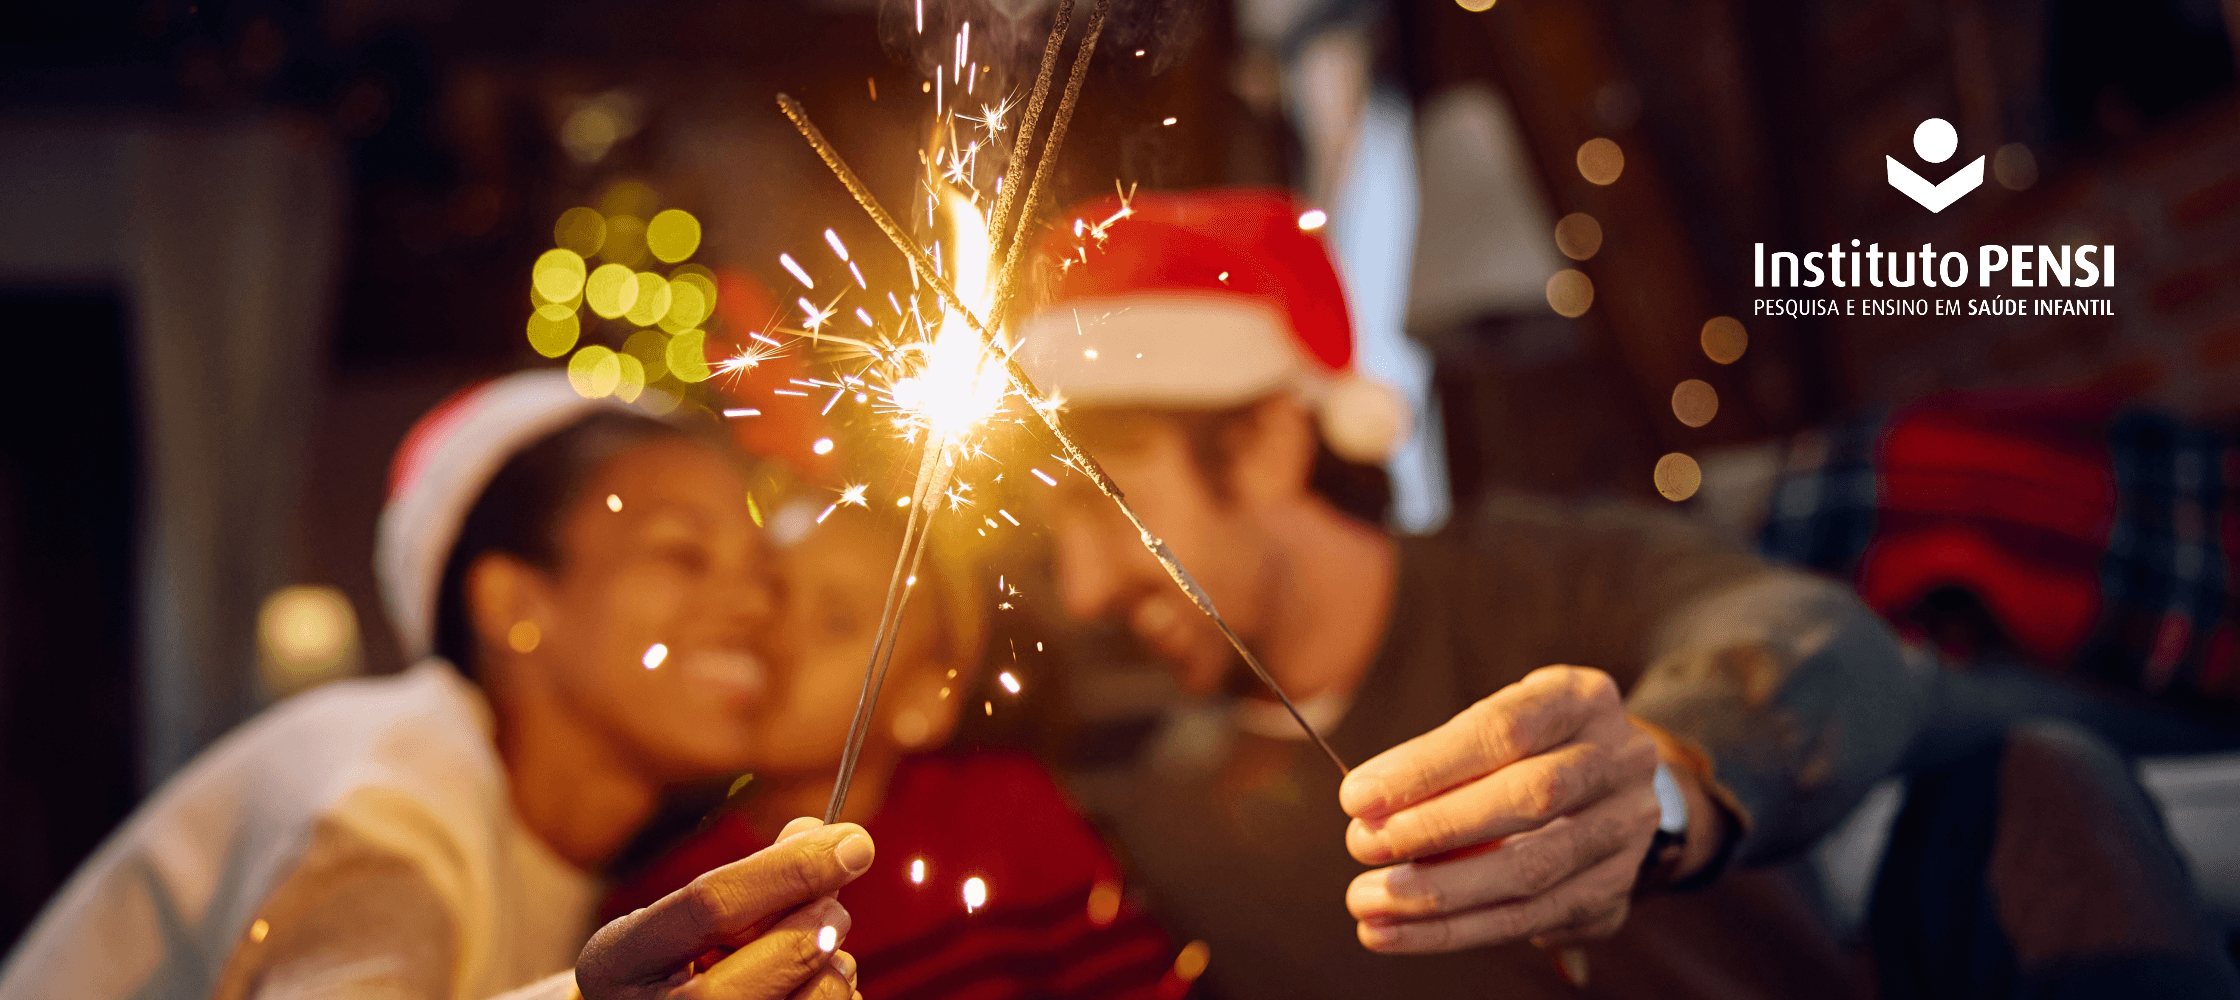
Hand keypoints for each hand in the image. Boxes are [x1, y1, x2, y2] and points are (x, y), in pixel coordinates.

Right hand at [577, 818, 873, 999]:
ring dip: (833, 971)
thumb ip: (747, 881)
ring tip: (825, 956)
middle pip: (760, 969)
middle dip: (814, 927)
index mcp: (617, 961)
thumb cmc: (669, 974)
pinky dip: (838, 999)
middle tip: (836, 909)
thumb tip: (816, 833)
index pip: (712, 904)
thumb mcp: (681, 924)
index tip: (853, 842)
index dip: (790, 869)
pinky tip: (814, 989)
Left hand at [1339, 666, 1660, 953]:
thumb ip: (1443, 759)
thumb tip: (1368, 805)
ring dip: (1441, 893)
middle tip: (1361, 845)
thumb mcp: (1497, 723)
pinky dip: (1461, 930)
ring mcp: (1629, 830)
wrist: (1615, 785)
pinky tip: (1402, 933)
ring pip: (1535, 871)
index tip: (1357, 796)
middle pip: (1532, 798)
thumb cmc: (1529, 747)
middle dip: (1436, 828)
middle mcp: (1620, 762)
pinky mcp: (1619, 890)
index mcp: (1582, 699)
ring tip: (1369, 903)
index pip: (1505, 728)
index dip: (1429, 765)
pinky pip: (1537, 920)